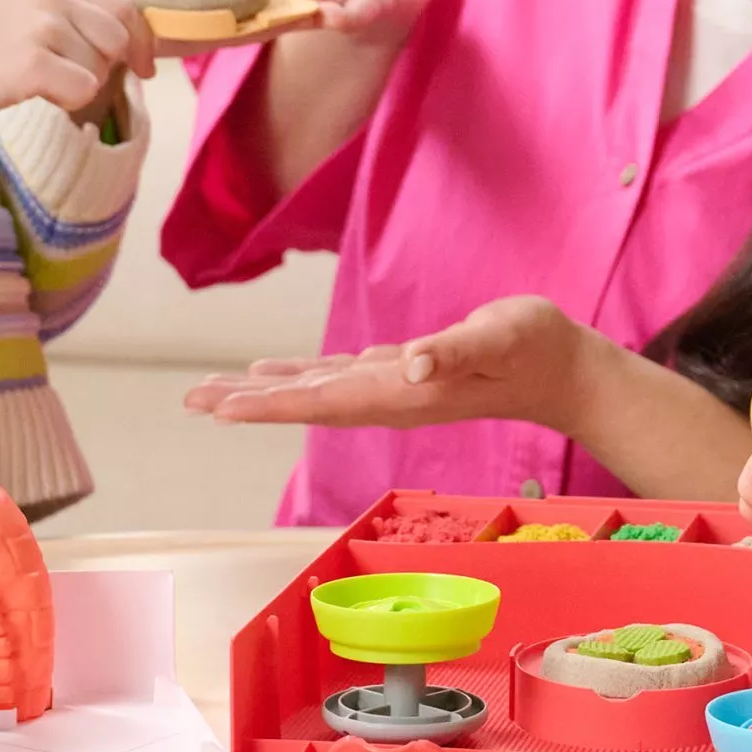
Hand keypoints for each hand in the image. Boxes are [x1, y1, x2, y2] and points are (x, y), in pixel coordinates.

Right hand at [0, 0, 152, 124]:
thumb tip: (120, 44)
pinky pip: (84, 92)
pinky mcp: (32, 65)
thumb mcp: (17, 11)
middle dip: (108, 67)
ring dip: (76, 86)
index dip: (140, 42)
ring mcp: (41, 29)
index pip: (122, 8)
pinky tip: (30, 94)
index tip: (144, 68)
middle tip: (72, 83)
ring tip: (31, 82)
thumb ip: (63, 16)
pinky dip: (66, 102)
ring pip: (100, 70)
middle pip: (119, 39)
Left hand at [185, 295, 599, 433]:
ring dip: (263, 393)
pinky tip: (274, 374)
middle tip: (190, 402)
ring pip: (315, 393)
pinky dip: (299, 377)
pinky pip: (336, 379)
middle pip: (306, 404)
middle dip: (248, 403)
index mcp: (404, 393)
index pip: (324, 402)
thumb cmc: (534, 349)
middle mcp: (389, 398)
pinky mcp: (401, 373)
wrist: (562, 368)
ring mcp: (393, 389)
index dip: (271, 405)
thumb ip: (456, 352)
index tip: (222, 409)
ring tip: (213, 393)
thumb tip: (415, 363)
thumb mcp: (498, 341)